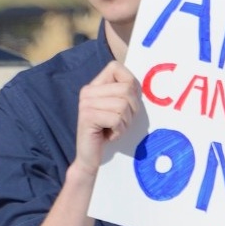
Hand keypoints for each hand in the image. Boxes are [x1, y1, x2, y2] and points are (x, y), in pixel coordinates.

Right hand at [72, 60, 140, 176]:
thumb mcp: (118, 108)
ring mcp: (86, 103)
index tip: (128, 102)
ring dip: (125, 122)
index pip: (115, 67)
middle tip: (121, 121)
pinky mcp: (88, 117)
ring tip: (114, 129)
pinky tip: (109, 136)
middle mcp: (87, 91)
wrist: (90, 158)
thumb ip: (125, 93)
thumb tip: (138, 85)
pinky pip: (117, 119)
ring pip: (123, 105)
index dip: (129, 83)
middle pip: (126, 88)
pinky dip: (119, 131)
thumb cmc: (108, 132)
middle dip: (132, 109)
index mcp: (94, 86)